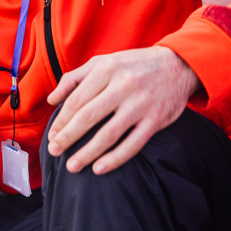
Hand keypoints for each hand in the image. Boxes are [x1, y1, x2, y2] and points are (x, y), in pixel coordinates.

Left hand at [45, 46, 198, 174]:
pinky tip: (99, 169)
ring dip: (87, 153)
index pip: (77, 99)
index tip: (52, 135)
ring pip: (109, 134)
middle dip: (68, 137)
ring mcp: (140, 103)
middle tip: (54, 151)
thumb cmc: (134, 65)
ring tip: (72, 166)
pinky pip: (133, 144)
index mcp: (106, 69)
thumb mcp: (104, 61)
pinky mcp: (156, 119)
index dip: (61, 120)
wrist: (178, 65)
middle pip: (88, 116)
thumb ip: (75, 77)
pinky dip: (115, 158)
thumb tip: (52, 99)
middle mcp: (123, 85)